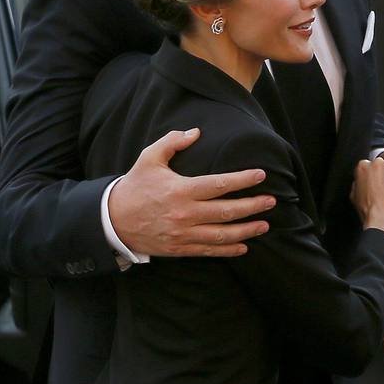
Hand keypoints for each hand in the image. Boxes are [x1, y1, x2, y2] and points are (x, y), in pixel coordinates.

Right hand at [108, 129, 273, 257]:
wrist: (111, 220)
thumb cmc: (134, 186)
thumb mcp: (149, 158)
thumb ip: (172, 142)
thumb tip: (195, 132)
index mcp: (180, 190)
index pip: (218, 184)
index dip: (242, 179)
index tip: (261, 175)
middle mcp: (184, 213)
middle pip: (226, 211)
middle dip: (252, 206)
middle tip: (271, 201)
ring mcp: (183, 233)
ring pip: (221, 235)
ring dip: (246, 230)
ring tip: (265, 224)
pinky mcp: (179, 248)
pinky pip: (208, 251)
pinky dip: (228, 250)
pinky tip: (244, 246)